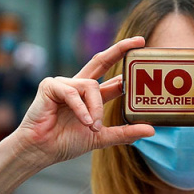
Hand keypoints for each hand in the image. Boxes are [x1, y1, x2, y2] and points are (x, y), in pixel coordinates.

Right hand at [13, 37, 154, 166]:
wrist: (41, 151)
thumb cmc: (66, 142)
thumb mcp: (102, 137)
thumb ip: (125, 133)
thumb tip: (152, 129)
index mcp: (92, 97)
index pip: (114, 80)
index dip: (128, 71)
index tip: (144, 58)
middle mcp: (80, 86)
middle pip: (102, 61)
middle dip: (120, 50)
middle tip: (139, 42)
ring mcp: (65, 84)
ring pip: (92, 86)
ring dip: (96, 108)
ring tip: (93, 126)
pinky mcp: (51, 86)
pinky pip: (73, 93)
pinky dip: (81, 109)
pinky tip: (85, 122)